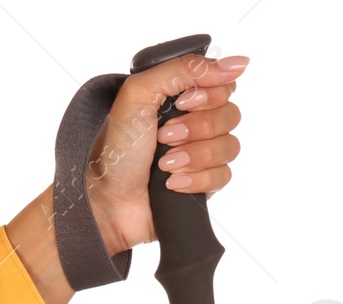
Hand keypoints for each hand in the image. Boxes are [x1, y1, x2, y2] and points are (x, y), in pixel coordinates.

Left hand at [89, 52, 248, 255]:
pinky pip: (223, 176)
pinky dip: (196, 180)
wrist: (105, 201)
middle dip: (196, 128)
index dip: (209, 94)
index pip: (223, 84)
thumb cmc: (114, 150)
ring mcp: (200, 154)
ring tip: (164, 164)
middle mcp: (193, 123)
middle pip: (231, 114)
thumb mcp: (138, 94)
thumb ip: (183, 68)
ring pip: (230, 146)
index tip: (181, 103)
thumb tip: (237, 62)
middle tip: (164, 137)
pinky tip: (172, 184)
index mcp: (179, 98)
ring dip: (195, 156)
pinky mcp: (202, 183)